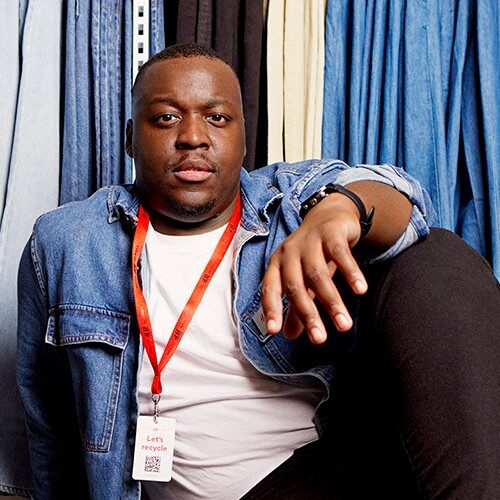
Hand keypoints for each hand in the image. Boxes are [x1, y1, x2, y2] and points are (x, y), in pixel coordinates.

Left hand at [261, 194, 367, 343]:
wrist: (330, 215)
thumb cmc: (312, 254)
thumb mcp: (302, 279)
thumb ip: (296, 306)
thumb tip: (288, 336)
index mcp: (278, 264)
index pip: (270, 288)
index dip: (271, 308)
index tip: (273, 331)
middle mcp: (290, 252)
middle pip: (296, 286)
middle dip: (308, 314)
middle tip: (320, 340)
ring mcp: (309, 240)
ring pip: (318, 274)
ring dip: (331, 301)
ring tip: (345, 325)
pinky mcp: (330, 231)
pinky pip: (340, 253)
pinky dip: (350, 272)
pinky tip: (360, 290)